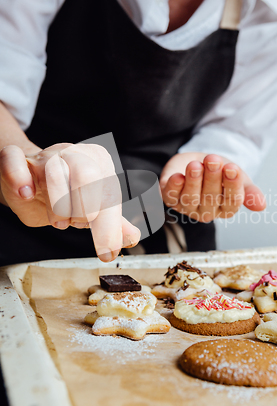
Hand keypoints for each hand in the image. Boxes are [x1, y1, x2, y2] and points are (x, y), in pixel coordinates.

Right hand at [0, 143, 139, 260]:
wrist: (31, 178)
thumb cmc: (65, 193)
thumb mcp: (91, 207)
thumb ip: (112, 222)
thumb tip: (132, 236)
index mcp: (100, 162)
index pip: (110, 193)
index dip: (109, 227)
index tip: (107, 252)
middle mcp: (76, 153)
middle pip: (87, 175)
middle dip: (84, 209)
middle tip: (77, 224)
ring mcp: (46, 154)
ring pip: (54, 172)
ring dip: (57, 205)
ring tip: (58, 220)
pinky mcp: (18, 159)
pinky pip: (14, 160)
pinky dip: (19, 178)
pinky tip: (27, 193)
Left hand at [160, 152, 265, 222]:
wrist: (200, 162)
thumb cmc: (221, 172)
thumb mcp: (239, 177)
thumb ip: (250, 191)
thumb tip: (262, 206)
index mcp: (226, 209)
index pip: (232, 202)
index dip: (232, 185)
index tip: (232, 168)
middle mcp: (207, 212)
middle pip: (210, 198)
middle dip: (212, 178)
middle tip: (213, 160)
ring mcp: (187, 207)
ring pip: (190, 198)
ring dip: (193, 181)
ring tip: (196, 165)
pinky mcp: (170, 198)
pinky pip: (170, 196)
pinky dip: (173, 187)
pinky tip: (177, 176)